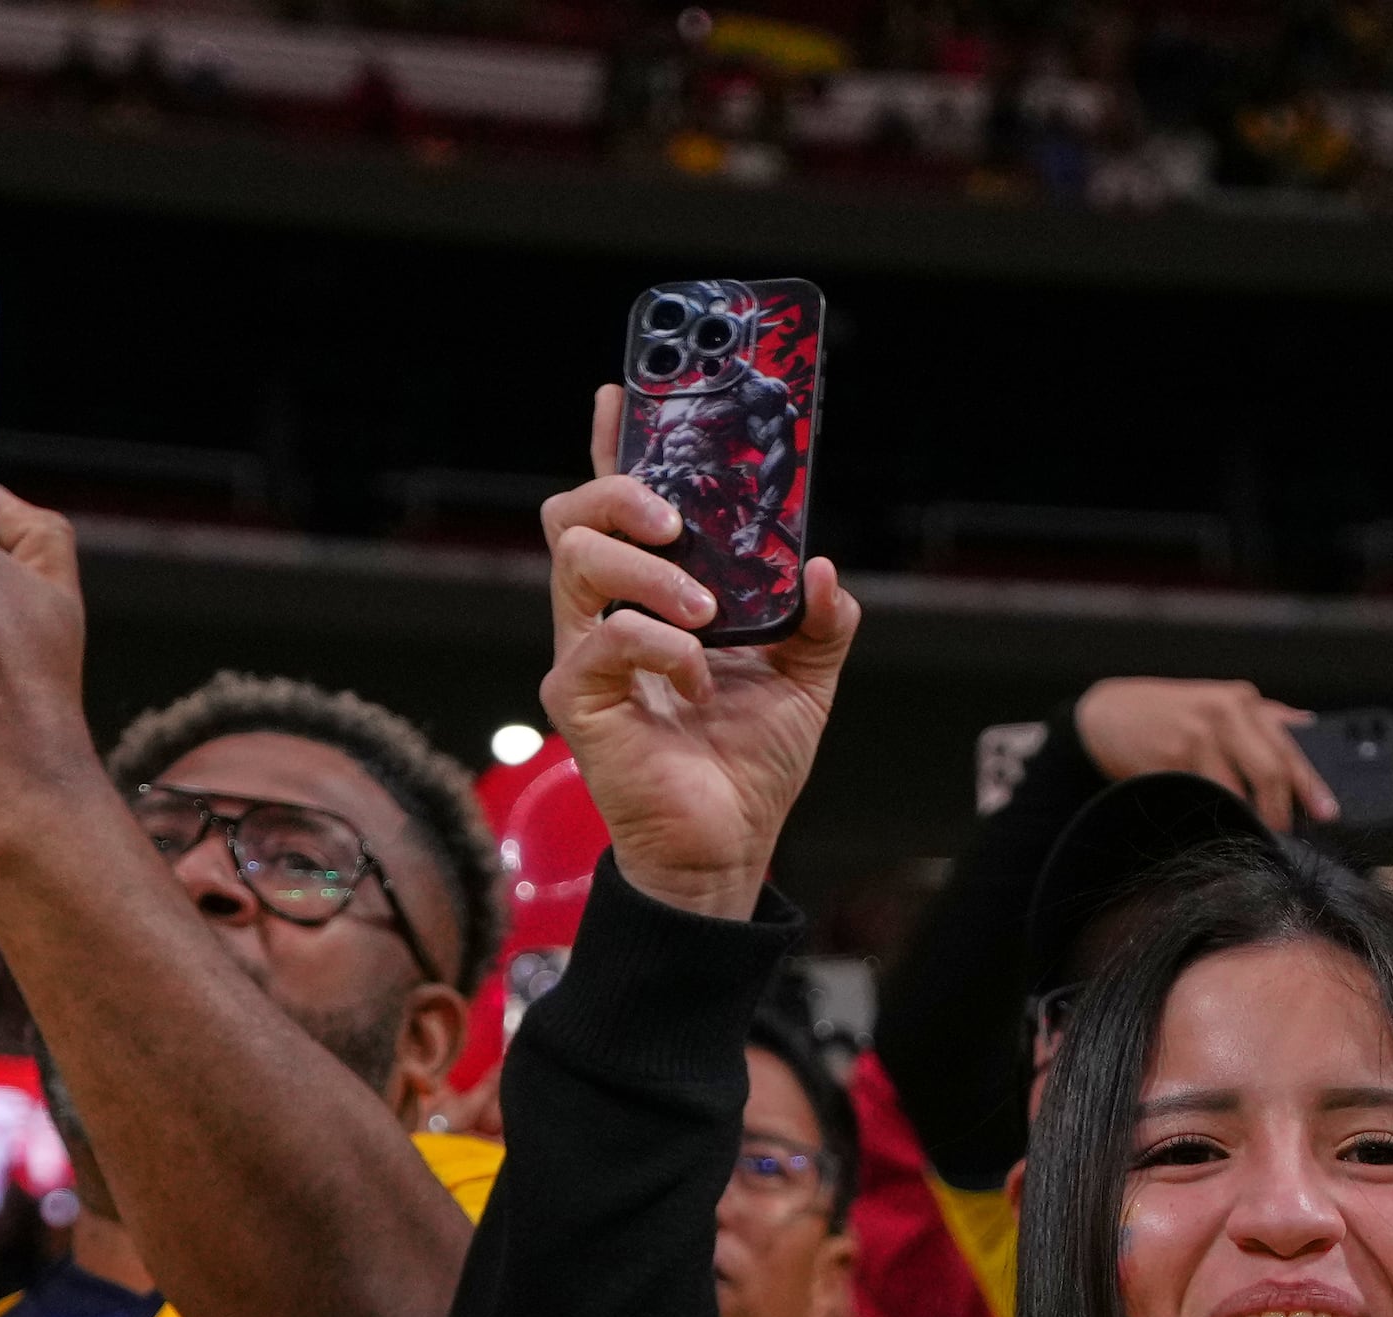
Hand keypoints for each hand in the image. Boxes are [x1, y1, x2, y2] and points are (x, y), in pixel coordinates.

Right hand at [539, 386, 861, 920]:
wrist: (729, 846)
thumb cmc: (748, 760)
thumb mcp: (808, 675)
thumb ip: (820, 616)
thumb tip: (820, 565)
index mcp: (652, 595)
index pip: (618, 507)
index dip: (615, 445)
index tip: (621, 393)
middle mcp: (606, 615)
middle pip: (571, 515)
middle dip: (621, 492)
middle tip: (678, 518)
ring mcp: (584, 655)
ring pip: (574, 560)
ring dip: (649, 570)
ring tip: (706, 610)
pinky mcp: (578, 700)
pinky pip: (603, 640)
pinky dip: (659, 645)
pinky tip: (696, 677)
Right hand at [1072, 676, 1338, 825]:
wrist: (1107, 715)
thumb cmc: (1170, 715)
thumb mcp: (1219, 705)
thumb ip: (1264, 720)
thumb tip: (1310, 732)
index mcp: (1244, 703)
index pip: (1289, 748)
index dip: (1311, 785)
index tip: (1327, 812)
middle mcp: (1224, 714)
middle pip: (1271, 772)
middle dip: (1281, 811)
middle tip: (1283, 834)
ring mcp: (1196, 737)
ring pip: (1237, 792)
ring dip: (1246, 818)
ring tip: (1248, 831)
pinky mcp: (1169, 761)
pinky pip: (1203, 799)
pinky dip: (1213, 815)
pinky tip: (1213, 821)